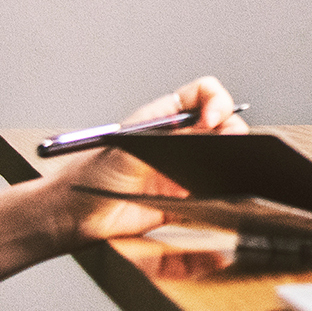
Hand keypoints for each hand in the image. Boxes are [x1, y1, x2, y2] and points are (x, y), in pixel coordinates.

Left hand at [41, 75, 249, 245]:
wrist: (78, 215)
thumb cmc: (90, 175)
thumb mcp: (127, 147)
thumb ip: (165, 137)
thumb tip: (203, 129)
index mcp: (165, 118)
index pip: (202, 95)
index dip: (216, 101)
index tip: (214, 119)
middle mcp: (180, 139)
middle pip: (223, 124)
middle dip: (233, 130)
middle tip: (230, 144)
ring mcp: (187, 168)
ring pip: (226, 157)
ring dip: (232, 160)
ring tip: (227, 168)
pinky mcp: (188, 198)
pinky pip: (217, 192)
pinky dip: (225, 192)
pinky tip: (219, 193)